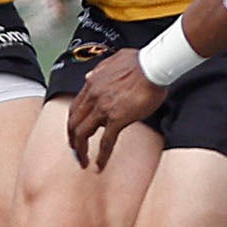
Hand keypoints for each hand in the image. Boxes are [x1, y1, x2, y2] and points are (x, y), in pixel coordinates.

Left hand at [67, 49, 167, 169]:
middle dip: (72, 139)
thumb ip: (99, 70)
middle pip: (73, 123)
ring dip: (80, 150)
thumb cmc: (140, 62)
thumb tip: (89, 76)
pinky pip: (105, 142)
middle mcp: (93, 96)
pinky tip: (99, 166)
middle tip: (75, 151)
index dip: (72, 123)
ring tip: (83, 161)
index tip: (74, 132)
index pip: (74, 108)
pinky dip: (101, 156)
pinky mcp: (117, 118)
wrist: (154, 65)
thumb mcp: (112, 61)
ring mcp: (103, 107)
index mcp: (91, 83)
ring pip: (83, 134)